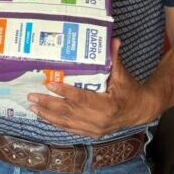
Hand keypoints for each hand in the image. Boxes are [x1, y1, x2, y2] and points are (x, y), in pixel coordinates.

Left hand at [28, 39, 162, 138]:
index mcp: (108, 105)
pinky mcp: (92, 133)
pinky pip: (70, 129)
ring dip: (48, 115)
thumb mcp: (123, 75)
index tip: (49, 84)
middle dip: (48, 104)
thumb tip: (113, 40)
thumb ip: (115, 58)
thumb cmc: (130, 91)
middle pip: (69, 111)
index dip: (65, 92)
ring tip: (33, 106)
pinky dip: (56, 123)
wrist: (141, 110)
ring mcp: (95, 129)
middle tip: (31, 96)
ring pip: (67, 122)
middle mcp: (99, 120)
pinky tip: (44, 117)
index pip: (82, 98)